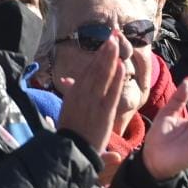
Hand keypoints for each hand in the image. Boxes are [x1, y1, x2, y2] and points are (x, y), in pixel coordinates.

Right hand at [56, 34, 123, 155]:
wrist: (70, 152)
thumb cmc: (69, 133)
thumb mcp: (67, 109)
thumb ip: (70, 92)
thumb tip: (66, 79)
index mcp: (74, 94)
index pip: (88, 72)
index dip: (98, 56)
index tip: (105, 43)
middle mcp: (83, 96)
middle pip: (95, 69)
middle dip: (105, 51)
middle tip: (113, 34)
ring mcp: (94, 104)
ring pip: (102, 77)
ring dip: (110, 59)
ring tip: (117, 42)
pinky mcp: (104, 114)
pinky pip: (111, 93)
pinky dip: (116, 79)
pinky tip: (121, 66)